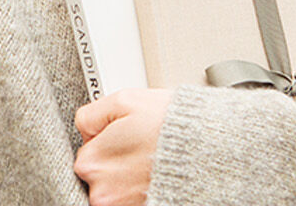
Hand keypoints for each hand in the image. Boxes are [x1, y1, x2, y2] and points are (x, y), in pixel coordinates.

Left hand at [73, 88, 173, 205]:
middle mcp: (102, 192)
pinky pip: (132, 196)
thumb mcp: (125, 100)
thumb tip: (84, 126)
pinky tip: (156, 173)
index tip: (123, 134)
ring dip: (129, 175)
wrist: (212, 149)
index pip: (87, 150)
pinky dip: (142, 185)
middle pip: (100, 172)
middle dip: (117, 159)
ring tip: (152, 158)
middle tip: (141, 145)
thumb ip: (91, 114)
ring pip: (117, 186)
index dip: (107, 138)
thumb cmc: (172, 125)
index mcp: (92, 162)